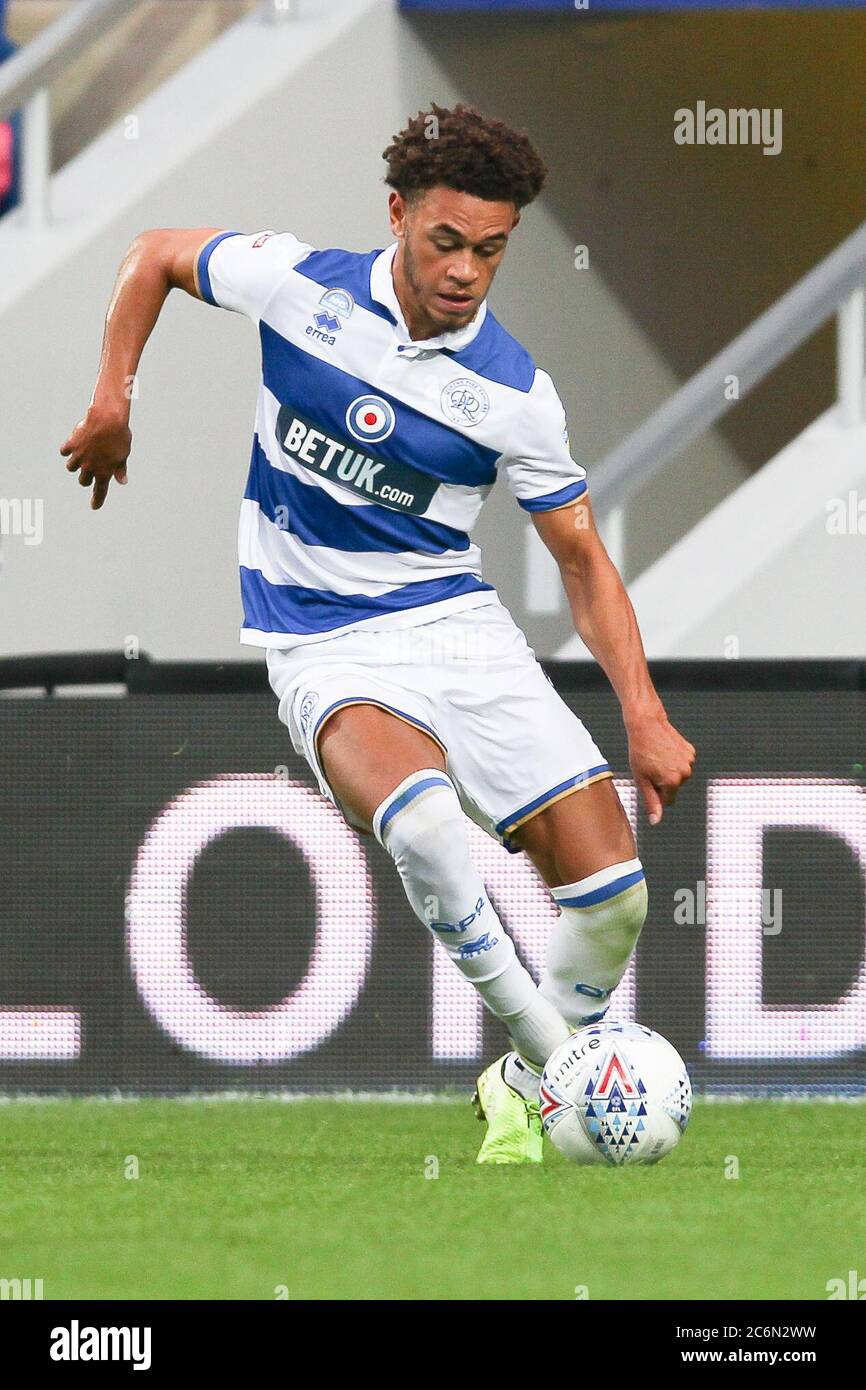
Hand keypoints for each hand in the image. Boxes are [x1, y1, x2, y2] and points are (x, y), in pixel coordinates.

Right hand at [61, 406, 131, 509]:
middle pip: (83, 481)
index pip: (100, 491)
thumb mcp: (123, 454)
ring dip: (75, 464)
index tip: (94, 506)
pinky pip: (64, 452)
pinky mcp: (71, 444)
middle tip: (91, 468)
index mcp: (104, 472)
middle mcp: (90, 467)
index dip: (97, 500)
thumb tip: (122, 482)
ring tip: (82, 455)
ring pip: (71, 468)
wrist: (107, 419)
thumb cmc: (119, 436)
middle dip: (86, 477)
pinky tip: (74, 445)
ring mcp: (79, 456)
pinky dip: (68, 450)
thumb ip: (120, 469)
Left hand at [627, 707, 695, 825]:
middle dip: (663, 782)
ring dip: (669, 771)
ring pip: (679, 776)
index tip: (648, 780)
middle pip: (674, 788)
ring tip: (657, 757)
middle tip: (651, 766)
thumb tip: (656, 822)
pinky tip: (665, 750)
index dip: (655, 793)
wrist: (646, 725)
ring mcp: (690, 761)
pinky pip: (683, 763)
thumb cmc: (640, 753)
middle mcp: (685, 773)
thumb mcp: (641, 780)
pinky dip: (675, 760)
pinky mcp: (691, 751)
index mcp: (672, 782)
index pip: (667, 800)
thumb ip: (651, 802)